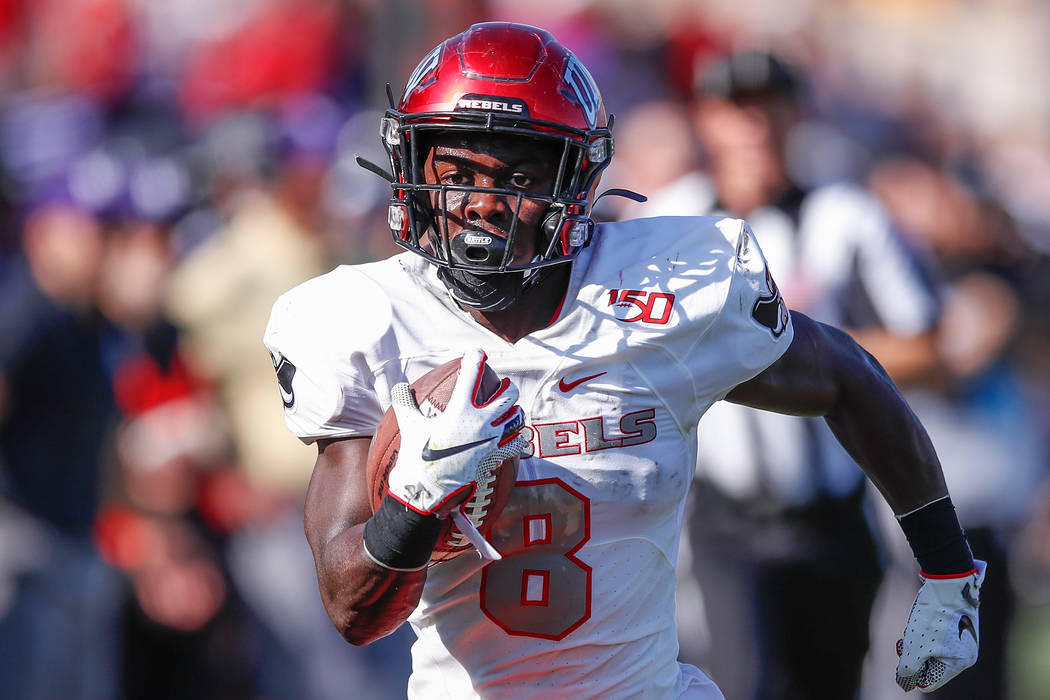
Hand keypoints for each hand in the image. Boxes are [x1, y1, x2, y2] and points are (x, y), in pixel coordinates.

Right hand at [387, 349, 525, 515]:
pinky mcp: (496, 458)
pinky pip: (516, 443)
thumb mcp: (410, 425)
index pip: (471, 375)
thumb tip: (398, 386)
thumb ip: (405, 403)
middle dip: (507, 387)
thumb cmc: (417, 456)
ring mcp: (491, 441)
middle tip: (503, 386)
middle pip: (508, 394)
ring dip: (514, 412)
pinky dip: (517, 438)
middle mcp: (480, 422)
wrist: (426, 490)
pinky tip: (514, 436)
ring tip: (511, 411)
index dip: (475, 358)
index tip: (478, 352)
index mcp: (459, 410)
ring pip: (517, 418)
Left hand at [896, 559, 986, 691]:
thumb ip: (909, 667)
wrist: (946, 583)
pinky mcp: (954, 624)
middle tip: (904, 643)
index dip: (914, 675)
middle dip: (915, 655)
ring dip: (916, 643)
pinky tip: (918, 622)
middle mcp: (965, 653)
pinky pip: (934, 637)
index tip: (902, 661)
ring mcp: (961, 638)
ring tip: (912, 629)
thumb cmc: (933, 617)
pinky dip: (923, 633)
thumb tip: (904, 678)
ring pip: (930, 650)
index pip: (932, 681)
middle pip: (931, 665)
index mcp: (960, 663)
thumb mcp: (916, 646)